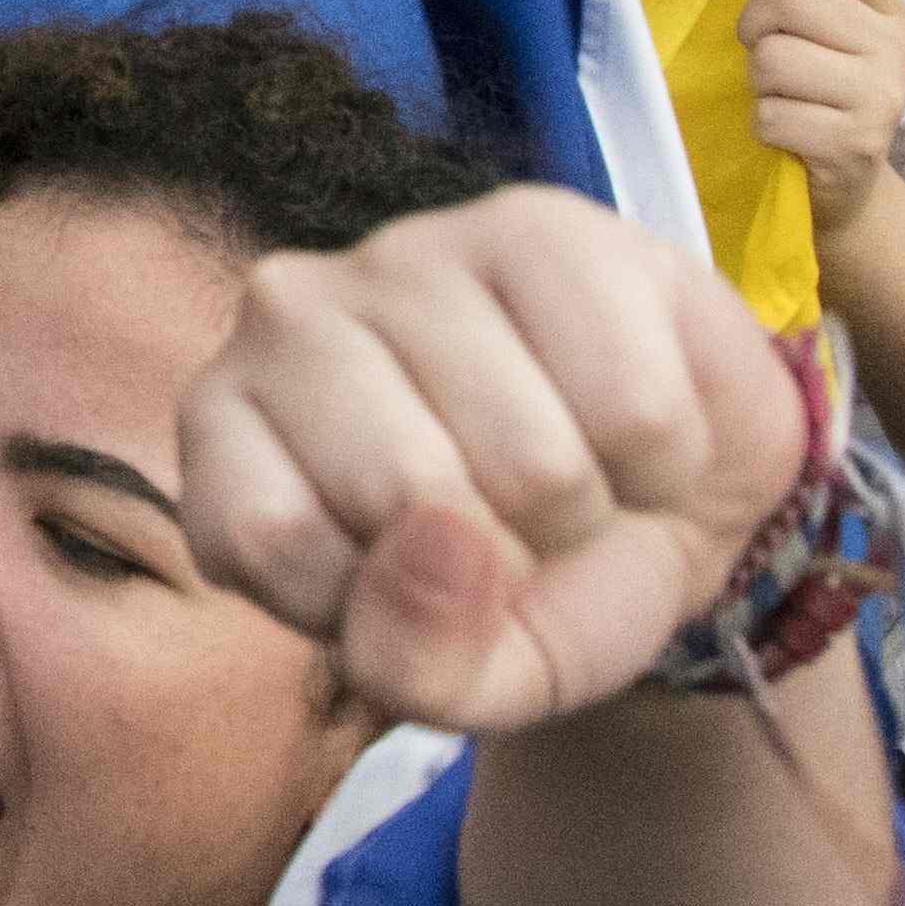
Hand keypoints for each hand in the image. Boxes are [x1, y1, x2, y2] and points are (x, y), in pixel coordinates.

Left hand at [177, 182, 813, 735]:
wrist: (681, 498)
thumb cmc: (538, 585)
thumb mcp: (467, 679)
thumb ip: (414, 661)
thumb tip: (438, 536)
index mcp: (223, 430)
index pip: (271, 540)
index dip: (390, 607)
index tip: (425, 584)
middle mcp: (283, 318)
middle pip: (401, 489)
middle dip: (501, 557)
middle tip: (516, 530)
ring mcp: (404, 255)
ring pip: (530, 456)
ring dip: (587, 510)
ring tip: (575, 480)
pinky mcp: (538, 226)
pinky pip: (631, 404)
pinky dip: (661, 460)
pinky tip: (627, 428)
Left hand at [733, 0, 904, 245]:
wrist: (840, 183)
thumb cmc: (813, 89)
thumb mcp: (812, 24)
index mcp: (887, 7)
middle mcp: (896, 48)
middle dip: (753, 25)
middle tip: (763, 53)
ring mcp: (883, 98)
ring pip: (773, 57)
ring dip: (757, 79)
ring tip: (780, 95)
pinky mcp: (856, 144)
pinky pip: (771, 114)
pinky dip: (762, 123)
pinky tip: (787, 131)